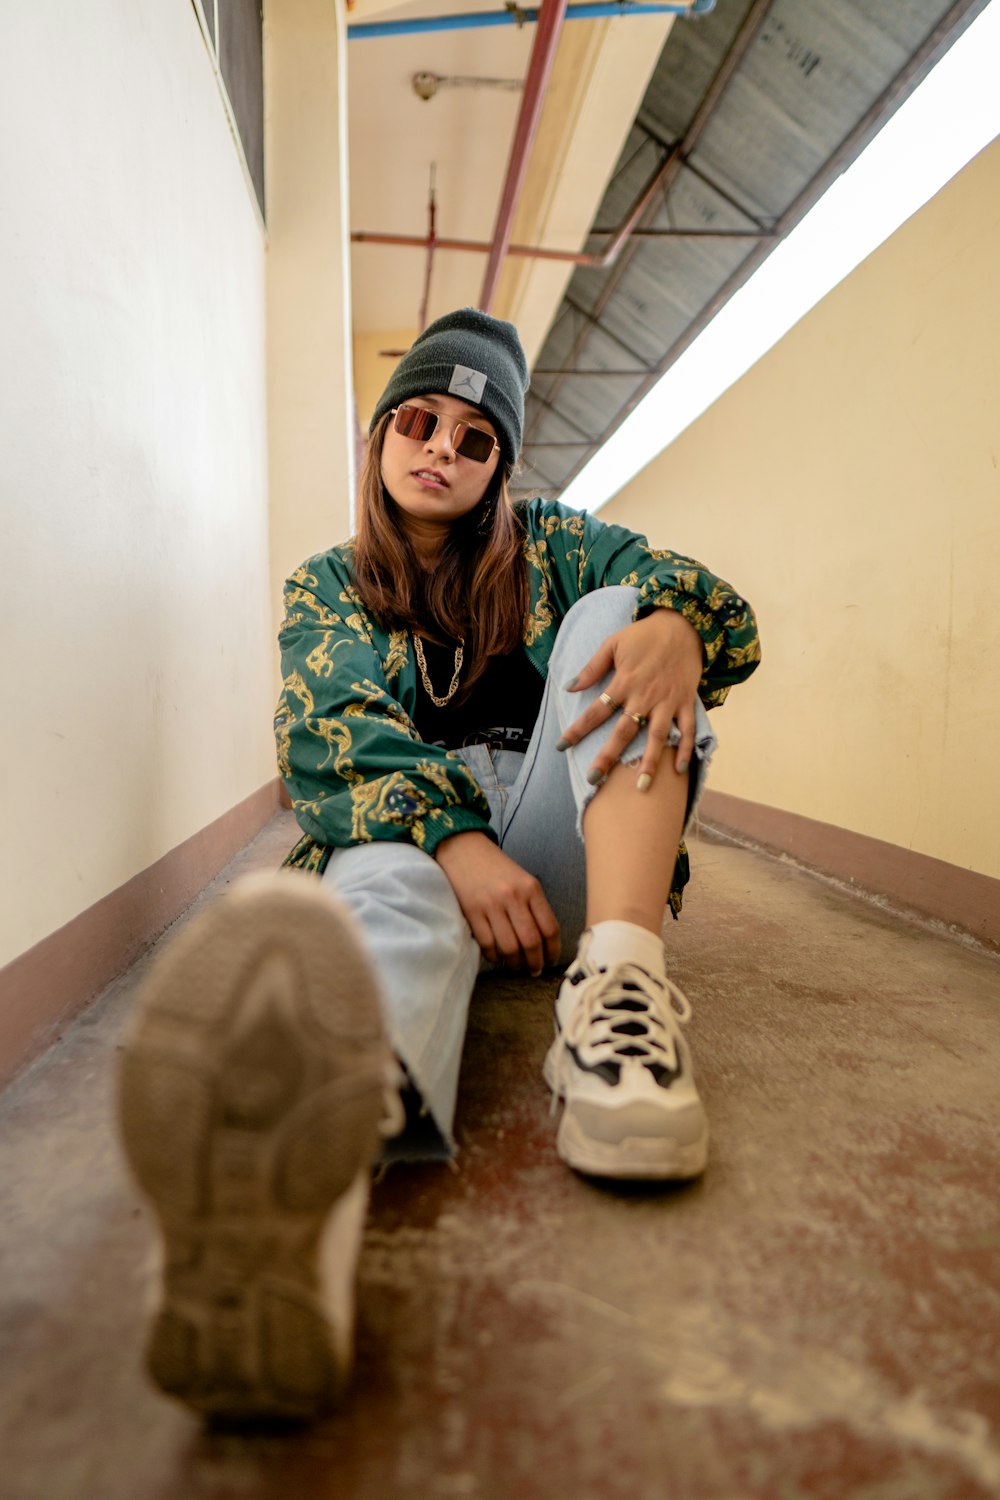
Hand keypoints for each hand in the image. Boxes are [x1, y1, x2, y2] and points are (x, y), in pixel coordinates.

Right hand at [435, 831, 560, 973]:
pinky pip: (487, 944)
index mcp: (531, 888)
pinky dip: (494, 956)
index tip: (551, 960)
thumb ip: (533, 906)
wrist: (464, 849)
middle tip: (534, 970)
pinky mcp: (471, 911)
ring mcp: (491, 905)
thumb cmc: (496, 868)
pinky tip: (497, 956)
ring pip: (509, 947)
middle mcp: (513, 897)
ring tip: (515, 966)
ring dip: (514, 963)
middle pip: (531, 941)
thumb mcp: (522, 880)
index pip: (550, 928)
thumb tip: (544, 941)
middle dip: (535, 962)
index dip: (553, 950)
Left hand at [559, 608, 702, 787]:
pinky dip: (685, 749)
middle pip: (623, 731)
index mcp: (624, 682)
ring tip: (641, 787)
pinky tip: (679, 770)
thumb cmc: (644, 634)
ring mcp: (667, 701)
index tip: (562, 746)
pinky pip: (687, 729)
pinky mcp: (685, 702)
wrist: (683, 624)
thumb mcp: (613, 643)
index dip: (578, 729)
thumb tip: (569, 687)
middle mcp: (645, 696)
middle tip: (594, 779)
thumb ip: (592, 667)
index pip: (596, 711)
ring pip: (657, 736)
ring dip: (649, 762)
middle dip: (608, 756)